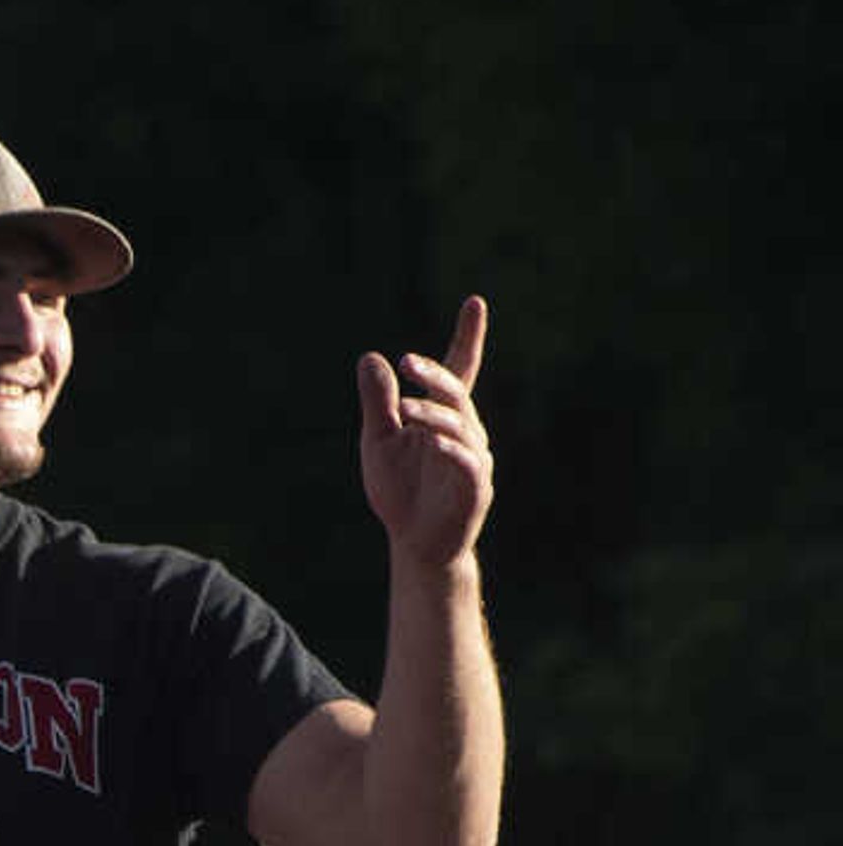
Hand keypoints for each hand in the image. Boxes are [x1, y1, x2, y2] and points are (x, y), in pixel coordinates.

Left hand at [357, 295, 491, 570]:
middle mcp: (465, 430)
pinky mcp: (474, 488)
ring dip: (433, 415)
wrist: (415, 544)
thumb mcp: (380, 442)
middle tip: (407, 362)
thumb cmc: (400, 490)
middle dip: (434, 376)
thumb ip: (378, 403)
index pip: (459, 370)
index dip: (468, 337)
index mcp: (443, 416)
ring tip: (404, 409)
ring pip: (460, 427)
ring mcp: (473, 458)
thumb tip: (371, 358)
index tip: (474, 301)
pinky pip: (467, 464)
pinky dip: (450, 451)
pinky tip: (433, 443)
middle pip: (455, 393)